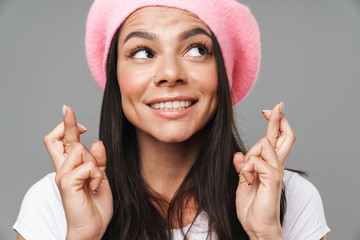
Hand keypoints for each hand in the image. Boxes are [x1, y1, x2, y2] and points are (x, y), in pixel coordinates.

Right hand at [43, 105, 112, 239]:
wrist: (92, 227)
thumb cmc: (95, 205)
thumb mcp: (101, 177)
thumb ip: (98, 160)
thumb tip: (96, 141)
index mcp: (71, 167)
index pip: (62, 141)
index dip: (66, 125)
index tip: (72, 114)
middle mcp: (63, 169)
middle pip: (58, 138)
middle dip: (68, 123)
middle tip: (71, 113)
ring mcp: (63, 175)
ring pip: (80, 150)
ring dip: (95, 163)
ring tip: (96, 180)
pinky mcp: (67, 182)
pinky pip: (87, 165)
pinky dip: (96, 175)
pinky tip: (94, 187)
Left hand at [233, 102, 295, 239]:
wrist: (257, 226)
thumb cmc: (252, 206)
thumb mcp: (243, 182)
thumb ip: (243, 167)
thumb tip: (239, 154)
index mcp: (270, 165)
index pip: (276, 139)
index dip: (275, 123)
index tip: (270, 110)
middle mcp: (276, 165)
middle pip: (285, 136)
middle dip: (279, 119)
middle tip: (277, 105)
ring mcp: (276, 170)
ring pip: (264, 143)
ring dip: (249, 156)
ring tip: (247, 175)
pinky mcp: (273, 177)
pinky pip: (255, 161)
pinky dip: (246, 169)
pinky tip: (248, 181)